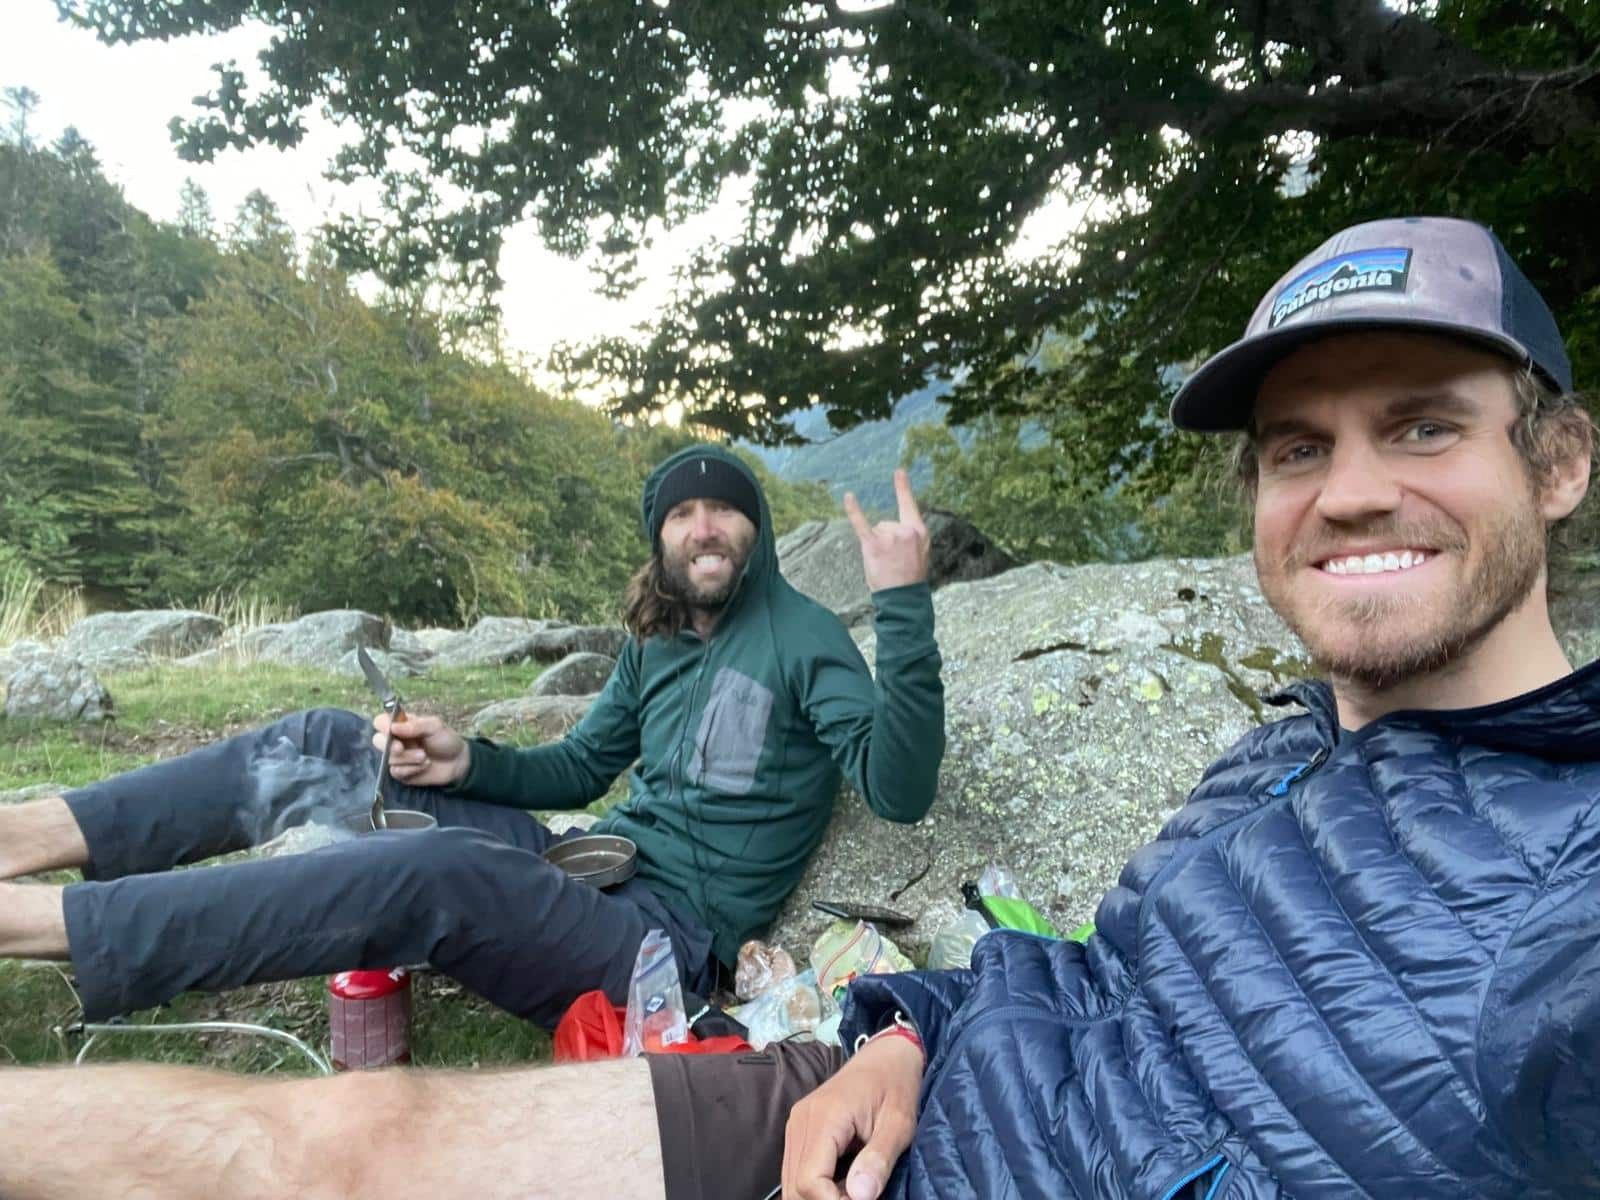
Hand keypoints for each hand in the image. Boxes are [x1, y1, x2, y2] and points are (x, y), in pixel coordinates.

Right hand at [371, 712, 470, 787]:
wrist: (457, 762)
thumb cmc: (445, 740)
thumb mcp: (435, 726)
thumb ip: (415, 726)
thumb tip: (393, 727)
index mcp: (402, 725)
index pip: (381, 722)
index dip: (382, 725)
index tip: (391, 730)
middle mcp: (395, 740)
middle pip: (377, 740)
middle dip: (388, 745)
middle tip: (401, 748)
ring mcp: (397, 757)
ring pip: (388, 758)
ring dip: (407, 758)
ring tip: (425, 757)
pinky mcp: (401, 772)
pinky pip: (396, 771)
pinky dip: (411, 769)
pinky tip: (424, 766)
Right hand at [781, 1034, 923, 1199]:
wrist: (886, 1057)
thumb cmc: (896, 1086)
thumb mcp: (900, 1123)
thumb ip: (879, 1158)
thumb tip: (860, 1196)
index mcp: (825, 1117)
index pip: (809, 1179)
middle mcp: (801, 1121)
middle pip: (794, 1186)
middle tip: (860, 1197)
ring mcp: (797, 1124)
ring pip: (791, 1181)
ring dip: (819, 1196)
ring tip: (853, 1192)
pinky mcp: (799, 1130)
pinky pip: (797, 1169)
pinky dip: (816, 1186)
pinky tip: (842, 1185)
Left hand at [843, 469, 929, 592]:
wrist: (905, 598)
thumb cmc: (910, 579)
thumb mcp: (919, 554)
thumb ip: (909, 538)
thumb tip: (892, 533)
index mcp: (919, 531)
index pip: (910, 505)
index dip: (903, 488)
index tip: (898, 471)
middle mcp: (906, 530)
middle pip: (886, 524)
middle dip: (885, 540)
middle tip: (893, 562)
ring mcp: (890, 537)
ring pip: (876, 530)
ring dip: (877, 545)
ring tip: (885, 564)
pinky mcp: (874, 545)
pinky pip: (861, 523)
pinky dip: (854, 510)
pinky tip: (849, 497)